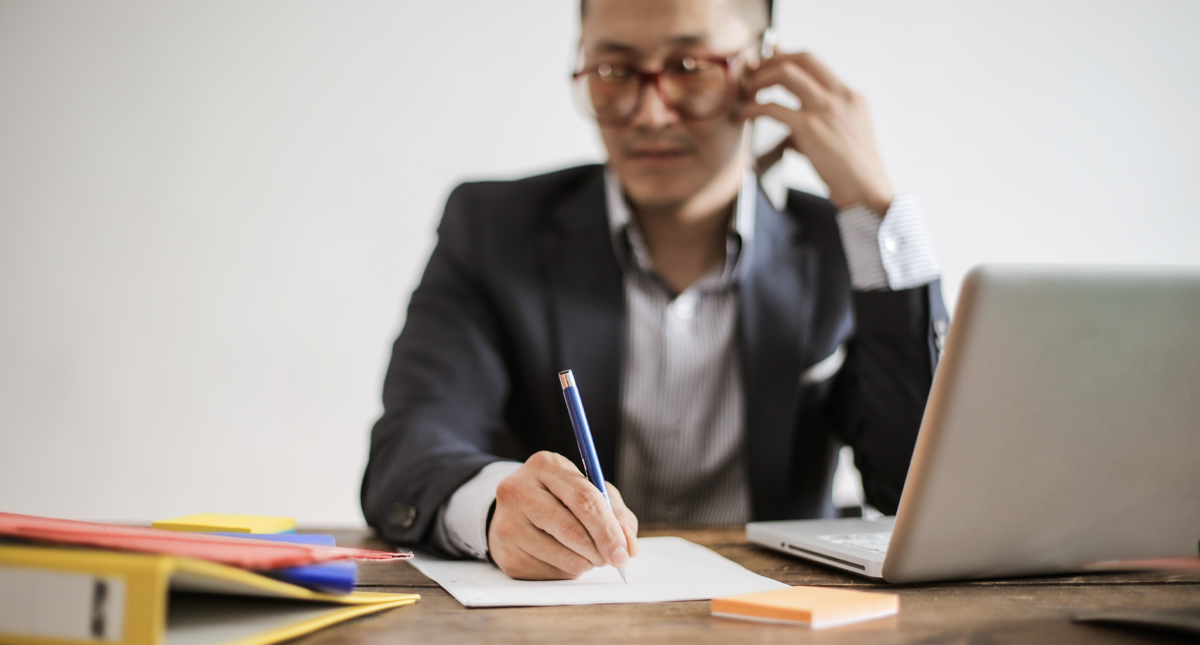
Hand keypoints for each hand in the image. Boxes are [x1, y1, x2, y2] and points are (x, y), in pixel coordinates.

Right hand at [488, 451, 638, 579]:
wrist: (515, 511)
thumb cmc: (560, 499)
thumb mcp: (590, 491)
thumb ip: (616, 514)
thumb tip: (628, 547)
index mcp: (545, 465)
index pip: (584, 498)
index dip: (608, 529)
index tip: (624, 551)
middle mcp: (518, 490)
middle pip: (572, 529)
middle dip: (600, 550)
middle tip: (613, 559)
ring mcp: (507, 523)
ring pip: (563, 556)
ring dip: (586, 562)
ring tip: (588, 554)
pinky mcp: (505, 554)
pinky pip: (549, 573)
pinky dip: (567, 571)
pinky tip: (564, 557)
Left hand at [741, 51, 893, 215]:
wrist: (867, 191)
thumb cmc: (853, 171)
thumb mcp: (844, 135)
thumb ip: (819, 121)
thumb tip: (788, 120)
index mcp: (851, 97)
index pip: (816, 63)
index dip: (787, 57)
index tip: (769, 60)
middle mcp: (841, 96)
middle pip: (802, 58)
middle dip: (772, 61)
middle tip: (754, 73)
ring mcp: (826, 109)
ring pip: (786, 73)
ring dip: (761, 79)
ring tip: (748, 92)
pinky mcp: (810, 128)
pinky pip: (773, 108)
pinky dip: (752, 108)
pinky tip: (744, 115)